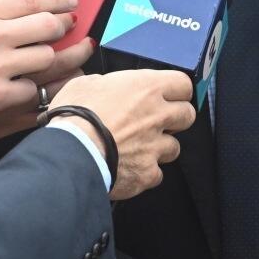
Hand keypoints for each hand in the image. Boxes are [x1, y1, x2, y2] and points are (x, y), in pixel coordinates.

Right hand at [0, 0, 90, 151]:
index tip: (70, 0)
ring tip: (77, 56)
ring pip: (51, 58)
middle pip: (49, 26)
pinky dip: (54, 90)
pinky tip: (61, 86)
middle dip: (66, 26)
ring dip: (67, 58)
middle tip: (72, 28)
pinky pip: (41, 92)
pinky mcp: (1, 100)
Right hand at [47, 70, 194, 199]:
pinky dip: (146, 173)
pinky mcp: (147, 172)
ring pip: (174, 147)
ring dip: (160, 148)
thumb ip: (104, 84)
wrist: (71, 152)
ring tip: (138, 148)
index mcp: (146, 88)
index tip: (169, 96)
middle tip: (156, 121)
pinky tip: (130, 169)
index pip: (184, 84)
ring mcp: (155, 146)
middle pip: (187, 115)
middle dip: (176, 119)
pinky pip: (157, 174)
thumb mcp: (84, 84)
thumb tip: (104, 87)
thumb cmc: (74, 117)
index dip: (177, 91)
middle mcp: (157, 116)